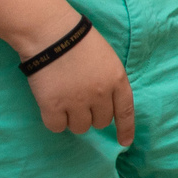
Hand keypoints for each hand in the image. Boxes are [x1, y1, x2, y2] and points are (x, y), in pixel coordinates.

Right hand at [24, 21, 135, 147]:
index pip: (125, 111)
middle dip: (92, 115)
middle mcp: (101, 95)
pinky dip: (54, 121)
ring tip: (65, 100)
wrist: (52, 34)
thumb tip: (104, 103)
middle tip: (80, 101)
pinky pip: (57, 127)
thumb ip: (109, 81)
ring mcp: (77, 102)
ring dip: (73, 119)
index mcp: (117, 80)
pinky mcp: (53, 106)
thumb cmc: (79, 41)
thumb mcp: (107, 59)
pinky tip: (51, 106)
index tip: (124, 142)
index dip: (125, 129)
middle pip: (101, 122)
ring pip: (80, 127)